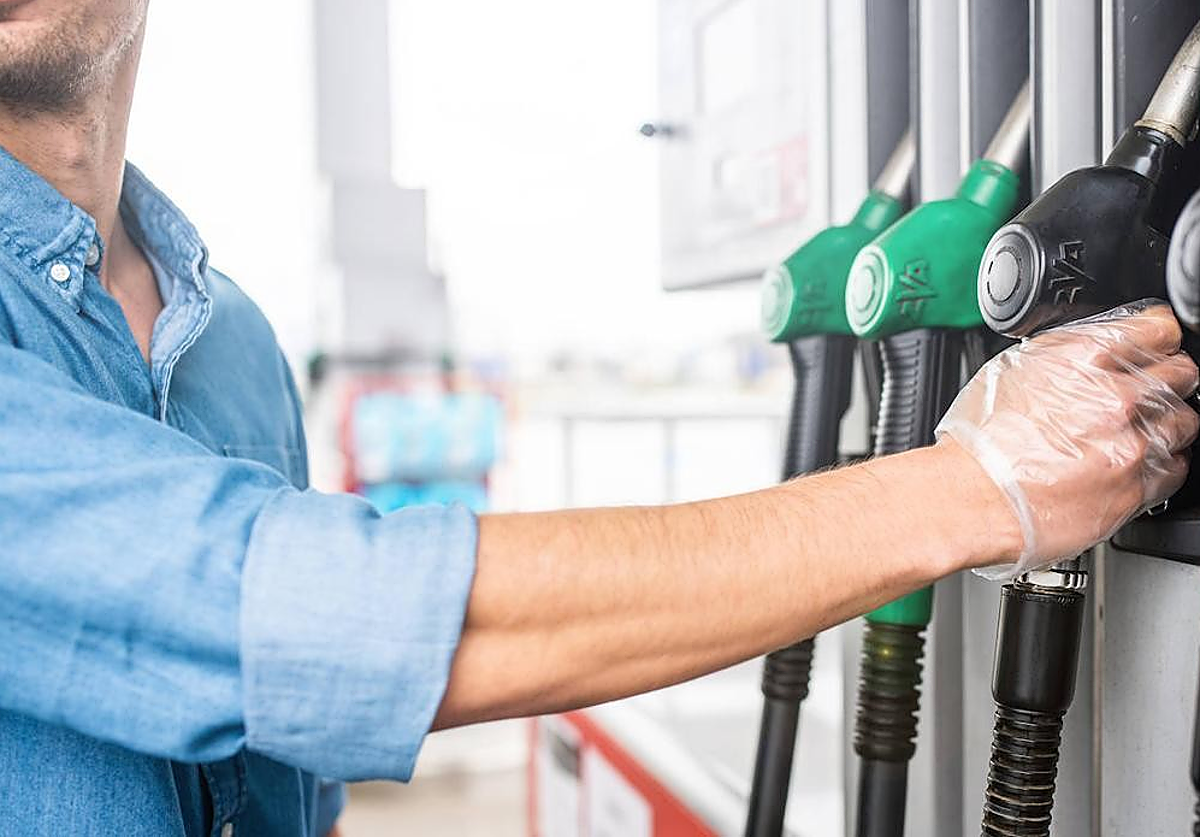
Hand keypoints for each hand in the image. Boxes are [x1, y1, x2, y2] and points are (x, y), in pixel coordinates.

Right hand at [936, 302, 1198, 577]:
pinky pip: (1176, 469)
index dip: (1158, 335)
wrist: (969, 500)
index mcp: (1083, 359)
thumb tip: (1085, 352)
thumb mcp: (1008, 372)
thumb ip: (1059, 357)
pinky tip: (1140, 462)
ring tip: (1142, 430)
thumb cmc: (976, 444)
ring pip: (1185, 421)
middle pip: (1181, 373)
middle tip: (1149, 388)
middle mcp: (1114, 398)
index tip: (1156, 342)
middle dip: (1169, 377)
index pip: (1156, 329)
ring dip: (1169, 422)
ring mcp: (1130, 444)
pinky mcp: (1134, 489)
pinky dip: (1165, 463)